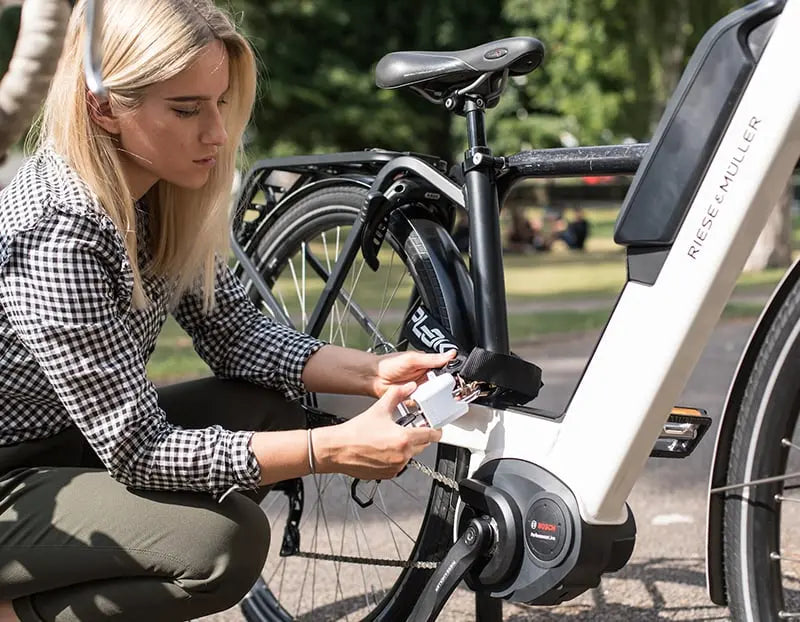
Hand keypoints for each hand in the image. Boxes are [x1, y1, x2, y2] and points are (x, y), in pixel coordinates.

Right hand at [318, 382, 441, 479]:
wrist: (338, 449)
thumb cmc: (355, 432)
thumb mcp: (379, 409)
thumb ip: (397, 395)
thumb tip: (408, 387)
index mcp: (404, 438)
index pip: (431, 435)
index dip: (435, 430)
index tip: (435, 428)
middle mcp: (402, 455)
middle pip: (422, 446)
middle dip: (418, 437)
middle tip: (407, 429)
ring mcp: (396, 467)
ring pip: (410, 455)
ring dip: (405, 447)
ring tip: (389, 438)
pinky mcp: (388, 474)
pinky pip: (399, 465)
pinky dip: (395, 458)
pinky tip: (383, 449)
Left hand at [372, 350, 456, 397]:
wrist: (373, 377)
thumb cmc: (388, 364)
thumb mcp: (412, 359)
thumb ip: (432, 358)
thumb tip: (450, 353)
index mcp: (428, 365)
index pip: (445, 371)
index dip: (449, 376)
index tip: (452, 380)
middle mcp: (425, 378)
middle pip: (441, 386)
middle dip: (440, 390)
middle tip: (435, 388)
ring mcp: (419, 389)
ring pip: (432, 397)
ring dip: (429, 398)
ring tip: (421, 393)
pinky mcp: (413, 399)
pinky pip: (421, 405)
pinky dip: (419, 404)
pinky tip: (414, 398)